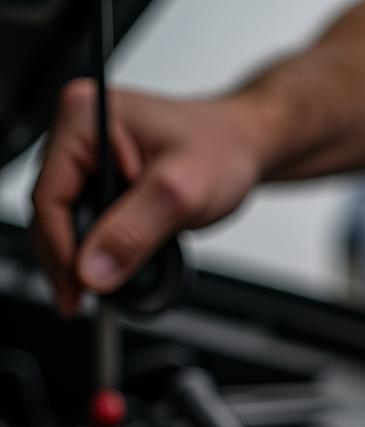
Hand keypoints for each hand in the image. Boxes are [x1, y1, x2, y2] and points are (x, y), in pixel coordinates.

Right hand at [31, 79, 266, 314]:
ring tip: (98, 290)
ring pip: (67, 218)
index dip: (61, 250)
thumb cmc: (221, 151)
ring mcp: (90, 156)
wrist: (243, 149)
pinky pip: (87, 219)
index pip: (50, 195)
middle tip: (82, 300)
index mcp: (85, 118)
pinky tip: (107, 271)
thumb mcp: (180, 194)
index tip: (78, 289)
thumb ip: (133, 232)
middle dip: (67, 258)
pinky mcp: (104, 177)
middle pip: (52, 210)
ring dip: (79, 257)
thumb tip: (94, 270)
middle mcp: (80, 133)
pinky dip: (96, 248)